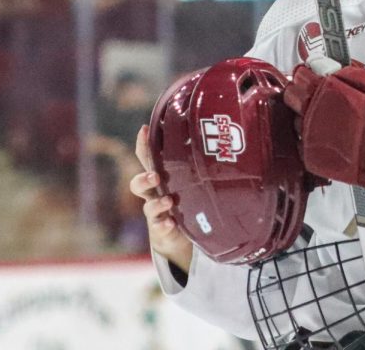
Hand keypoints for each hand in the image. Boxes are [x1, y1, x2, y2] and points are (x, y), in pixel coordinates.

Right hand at [130, 125, 192, 273]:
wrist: (178, 233)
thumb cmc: (186, 198)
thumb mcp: (190, 178)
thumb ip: (199, 164)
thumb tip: (226, 142)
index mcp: (161, 176)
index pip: (147, 158)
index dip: (143, 144)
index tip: (144, 129)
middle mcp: (154, 193)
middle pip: (138, 183)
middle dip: (144, 179)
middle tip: (156, 176)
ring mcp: (156, 211)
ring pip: (148, 206)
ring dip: (157, 203)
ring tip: (169, 201)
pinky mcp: (161, 228)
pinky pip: (158, 226)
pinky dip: (163, 224)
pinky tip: (170, 222)